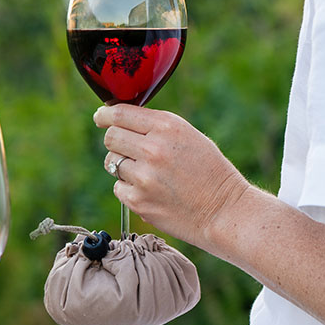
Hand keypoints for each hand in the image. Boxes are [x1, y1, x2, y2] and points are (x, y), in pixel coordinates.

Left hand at [96, 104, 249, 250]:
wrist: (224, 211)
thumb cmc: (208, 172)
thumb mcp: (188, 136)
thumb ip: (155, 127)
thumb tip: (119, 121)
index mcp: (167, 126)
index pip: (120, 113)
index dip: (105, 115)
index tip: (101, 117)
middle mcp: (153, 148)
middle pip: (111, 137)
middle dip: (115, 141)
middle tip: (127, 149)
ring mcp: (143, 176)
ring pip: (111, 162)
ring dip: (122, 166)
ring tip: (148, 173)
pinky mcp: (137, 200)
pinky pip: (118, 187)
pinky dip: (129, 189)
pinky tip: (151, 191)